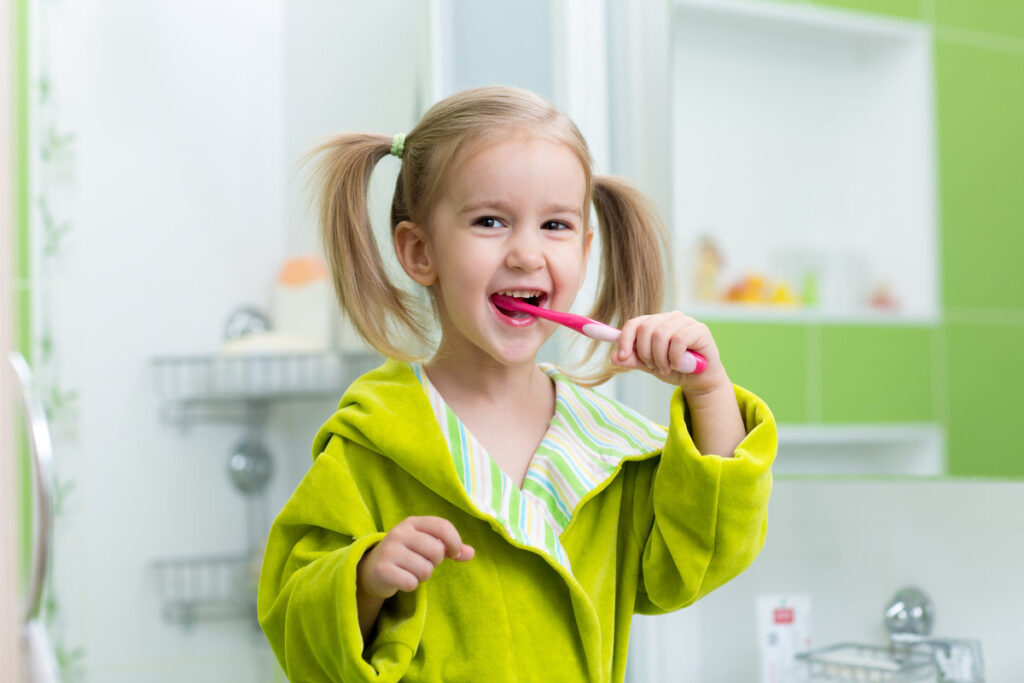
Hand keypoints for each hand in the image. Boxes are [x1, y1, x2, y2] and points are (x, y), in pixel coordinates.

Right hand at [357, 516, 474, 599]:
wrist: (371, 569)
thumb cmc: (406, 555)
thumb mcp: (426, 545)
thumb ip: (449, 548)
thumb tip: (471, 553)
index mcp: (412, 523)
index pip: (442, 526)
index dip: (455, 541)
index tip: (454, 553)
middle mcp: (400, 533)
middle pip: (436, 551)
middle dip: (435, 563)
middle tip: (422, 563)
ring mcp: (389, 550)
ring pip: (425, 570)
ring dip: (422, 576)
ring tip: (411, 571)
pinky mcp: (382, 569)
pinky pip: (411, 583)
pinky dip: (410, 585)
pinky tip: (402, 579)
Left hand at [610, 311, 727, 394]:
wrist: (699, 380)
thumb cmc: (674, 369)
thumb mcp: (650, 366)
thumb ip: (634, 360)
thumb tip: (613, 357)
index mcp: (655, 323)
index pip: (634, 323)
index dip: (624, 339)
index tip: (621, 356)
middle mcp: (669, 318)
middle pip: (646, 328)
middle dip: (645, 353)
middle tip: (654, 366)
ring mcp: (685, 321)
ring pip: (661, 334)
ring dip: (660, 358)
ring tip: (666, 368)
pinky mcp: (699, 329)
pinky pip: (679, 340)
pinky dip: (674, 357)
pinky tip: (677, 364)